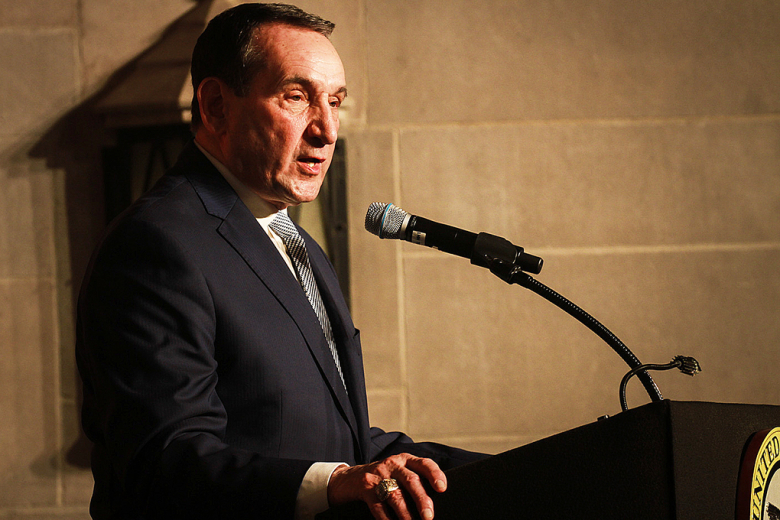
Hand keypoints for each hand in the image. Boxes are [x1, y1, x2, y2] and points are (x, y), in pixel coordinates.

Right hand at [327, 453, 446, 519]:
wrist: (349, 478)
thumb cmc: (383, 478)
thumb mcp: (398, 472)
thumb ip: (414, 480)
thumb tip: (433, 504)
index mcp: (405, 460)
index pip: (424, 463)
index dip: (435, 474)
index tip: (442, 488)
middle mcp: (393, 464)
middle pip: (411, 480)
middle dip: (422, 500)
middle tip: (429, 516)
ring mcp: (378, 475)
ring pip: (395, 495)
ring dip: (406, 514)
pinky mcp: (366, 488)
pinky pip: (379, 507)